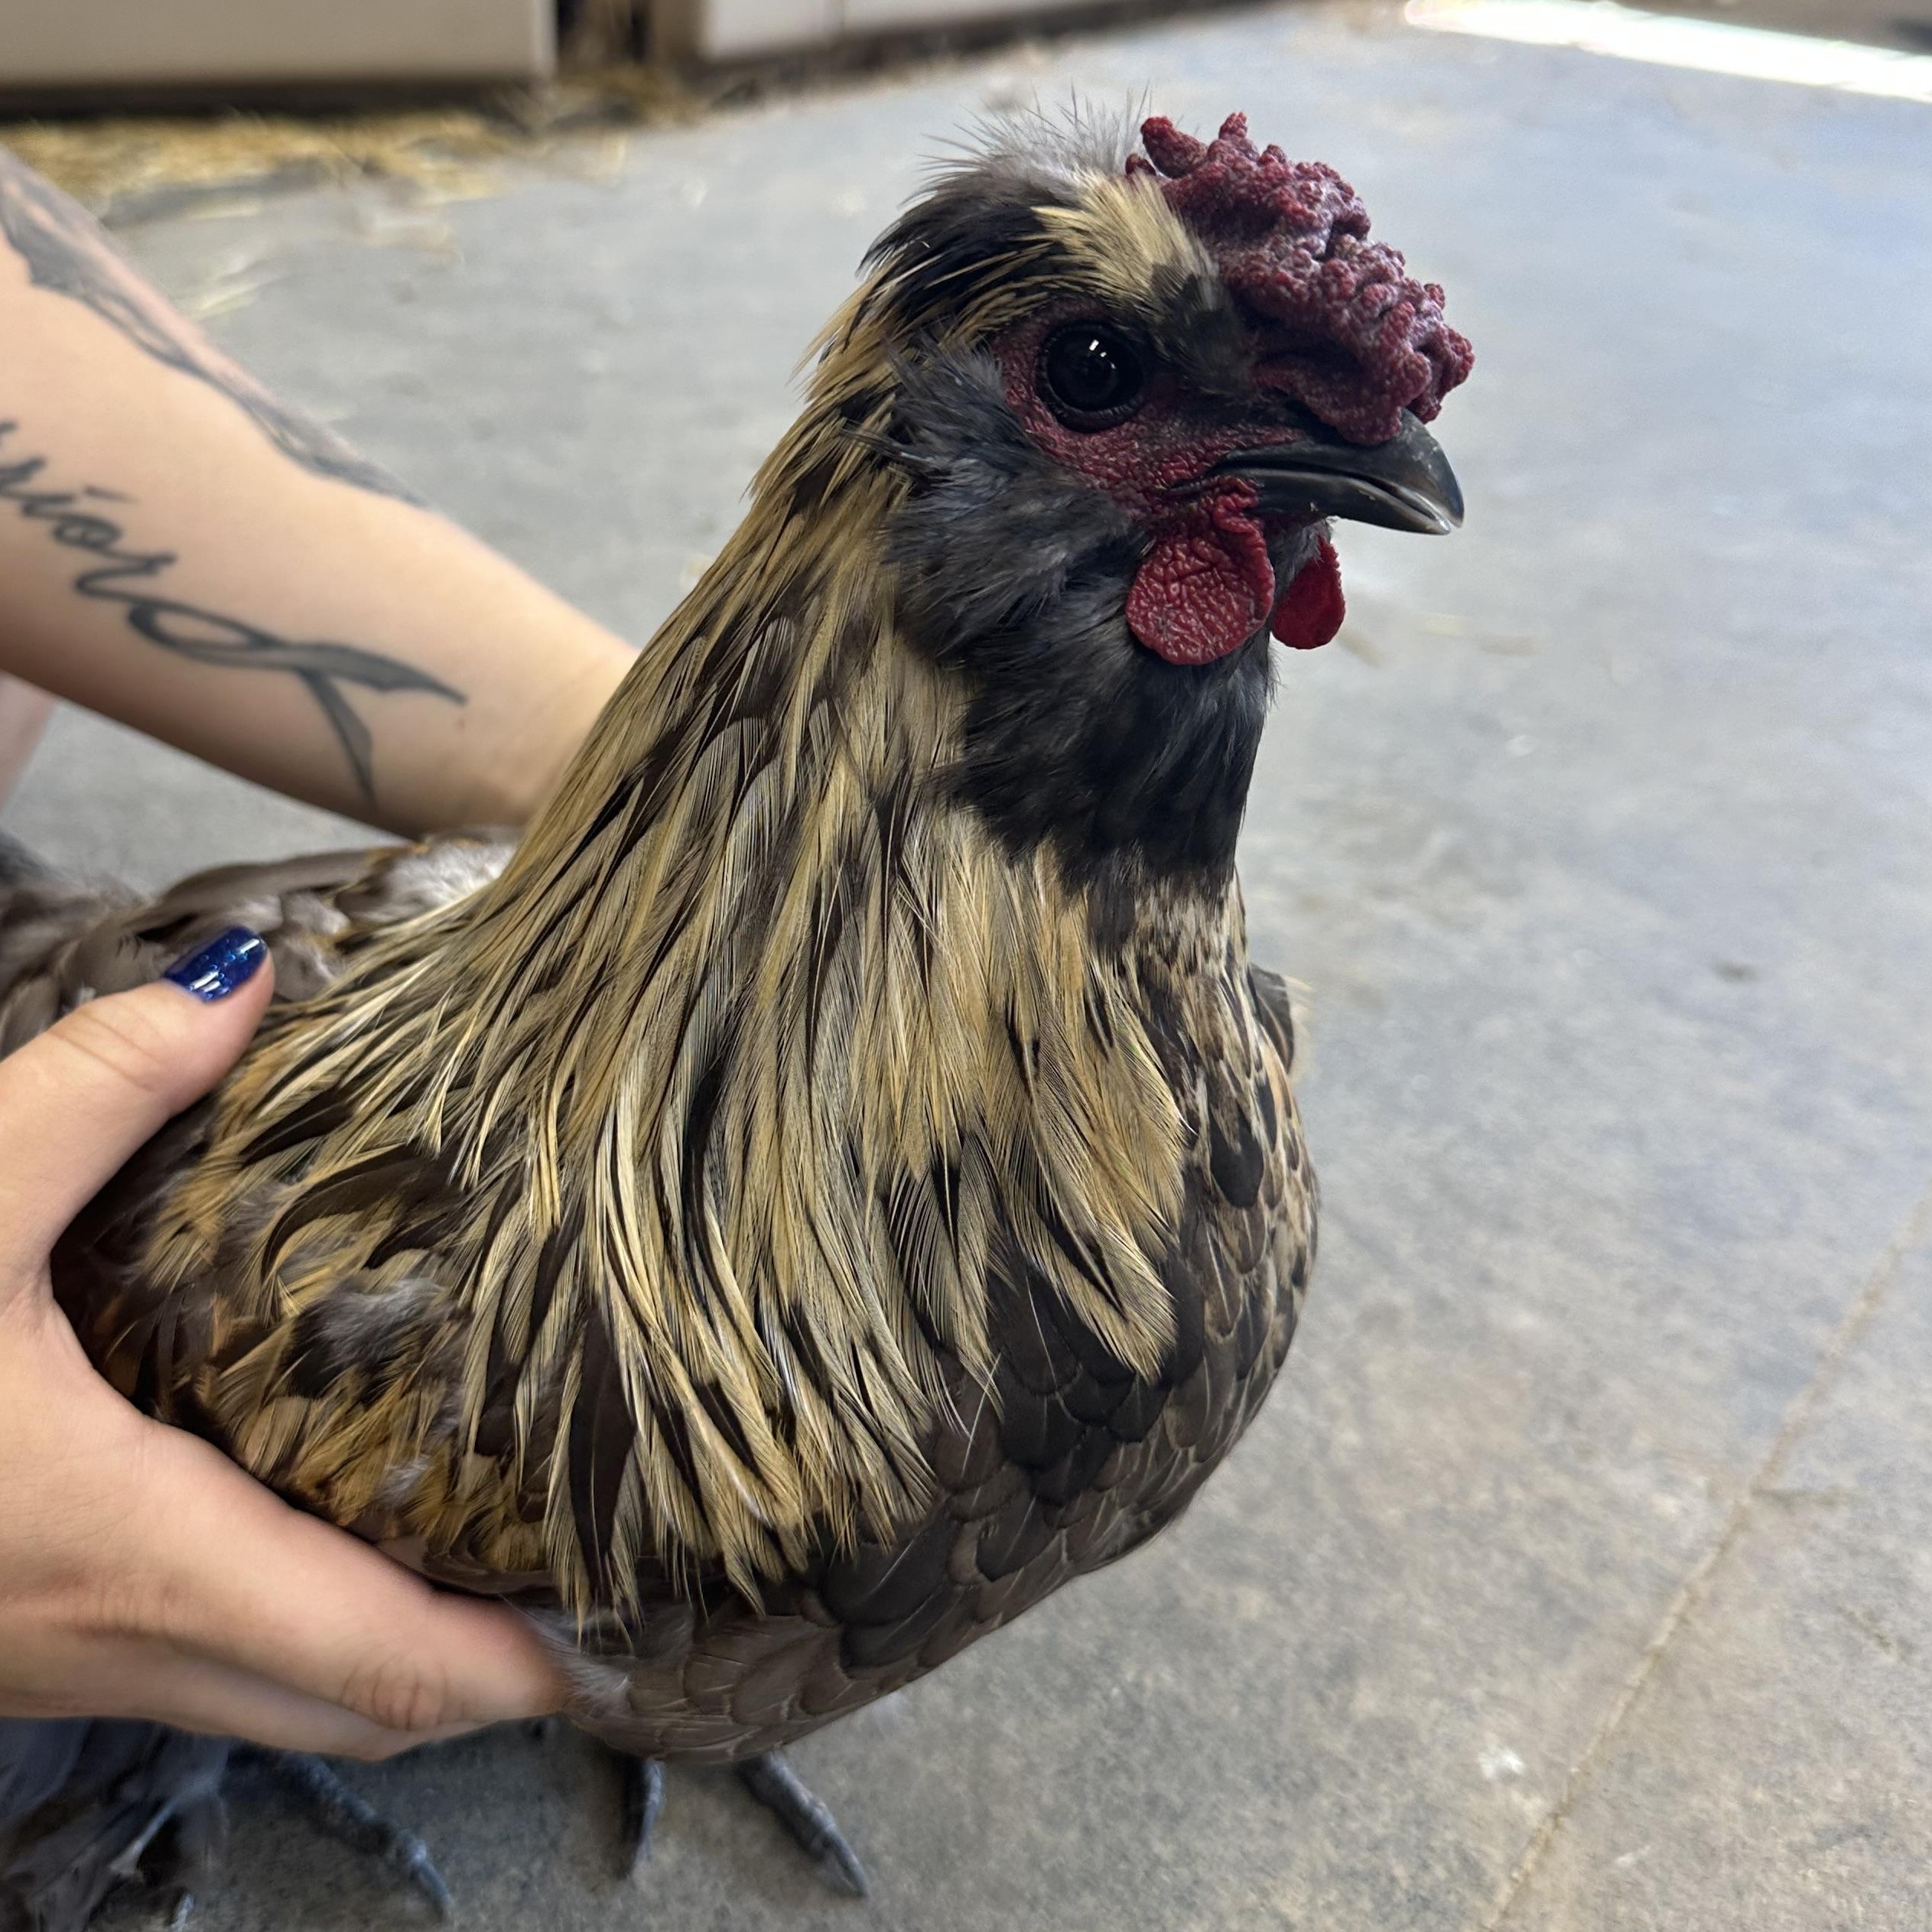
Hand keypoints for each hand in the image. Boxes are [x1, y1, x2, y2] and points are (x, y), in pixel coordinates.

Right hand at [0, 933, 561, 1756]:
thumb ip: (97, 1088)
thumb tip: (246, 983)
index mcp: (130, 1550)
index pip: (383, 1659)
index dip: (520, 1666)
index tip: (633, 1636)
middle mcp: (113, 1639)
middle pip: (360, 1712)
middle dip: (494, 1675)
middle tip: (605, 1596)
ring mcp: (65, 1662)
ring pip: (285, 1710)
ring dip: (405, 1667)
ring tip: (510, 1575)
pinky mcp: (29, 1643)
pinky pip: (214, 1677)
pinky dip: (312, 1648)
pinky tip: (339, 1554)